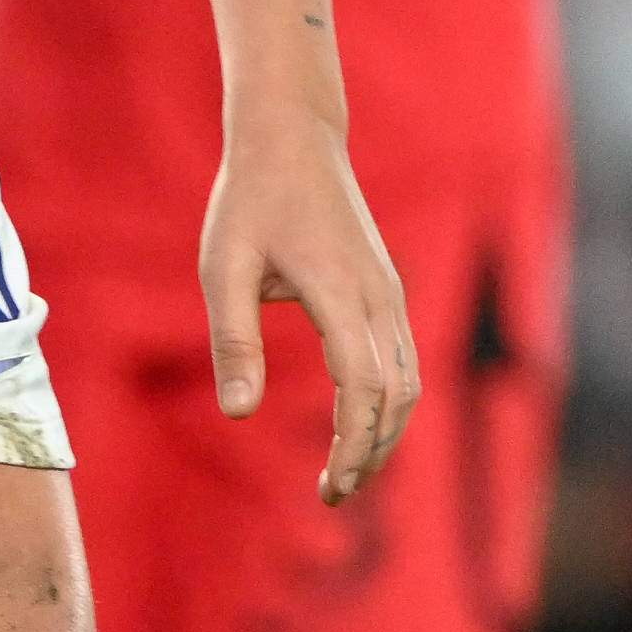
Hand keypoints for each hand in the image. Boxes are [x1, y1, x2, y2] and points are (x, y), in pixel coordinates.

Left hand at [200, 117, 417, 506]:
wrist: (293, 136)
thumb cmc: (250, 199)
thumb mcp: (223, 266)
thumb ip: (233, 339)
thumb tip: (238, 413)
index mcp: (339, 290)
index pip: (362, 386)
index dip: (353, 443)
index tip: (329, 486)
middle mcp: (378, 295)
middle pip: (396, 395)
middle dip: (372, 452)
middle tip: (334, 494)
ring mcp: (390, 292)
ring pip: (409, 381)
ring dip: (385, 433)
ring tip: (347, 472)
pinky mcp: (388, 290)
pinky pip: (403, 359)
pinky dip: (389, 403)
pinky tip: (359, 426)